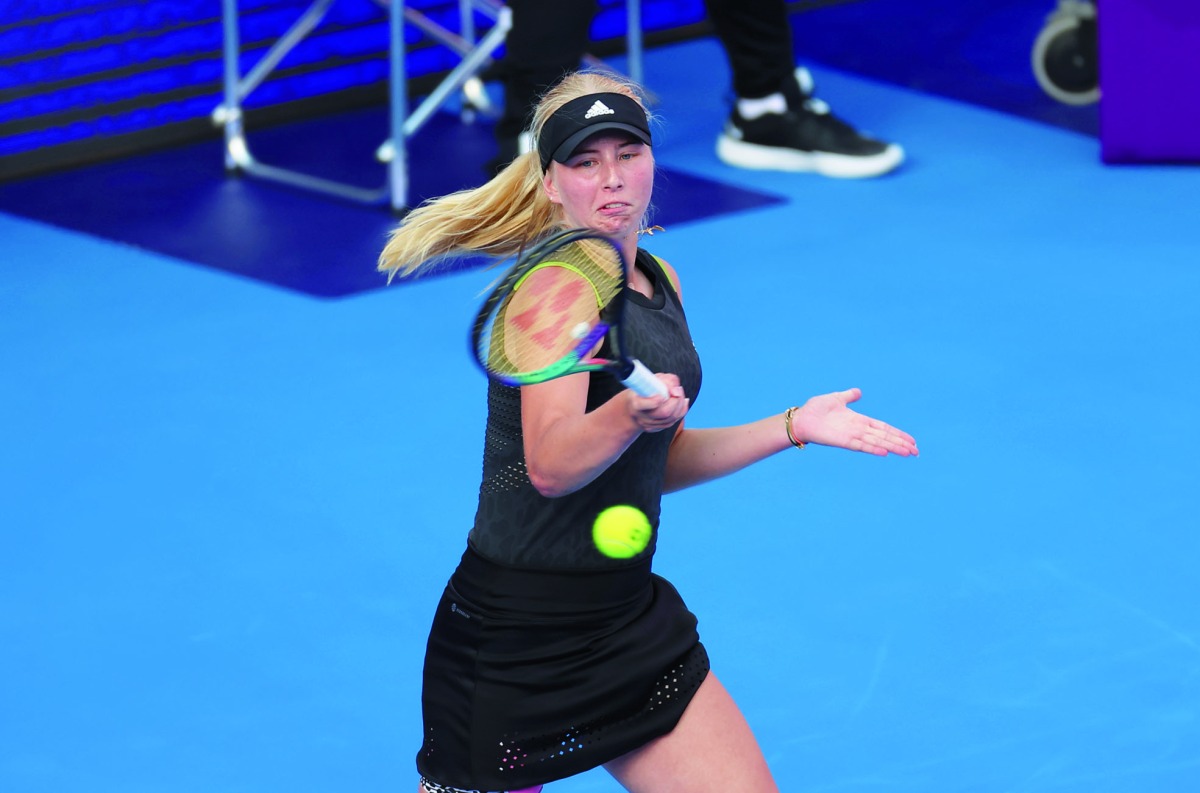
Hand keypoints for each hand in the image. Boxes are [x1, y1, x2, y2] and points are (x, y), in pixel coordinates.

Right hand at [628, 374, 689, 432]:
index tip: (665, 393)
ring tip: (680, 393)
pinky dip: (681, 411)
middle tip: (678, 390)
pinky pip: (672, 422)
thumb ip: (665, 380)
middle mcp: (641, 417)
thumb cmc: (643, 390)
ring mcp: (649, 425)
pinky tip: (682, 402)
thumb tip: (676, 389)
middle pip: (664, 413)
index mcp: (636, 404)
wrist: (633, 406)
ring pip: (671, 419)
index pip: (646, 405)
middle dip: (676, 401)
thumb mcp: (650, 380)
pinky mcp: (655, 428)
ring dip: (680, 405)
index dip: (657, 400)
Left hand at [792, 388, 917, 456]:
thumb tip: (858, 392)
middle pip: (884, 437)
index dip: (897, 434)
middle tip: (917, 452)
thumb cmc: (815, 409)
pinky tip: (884, 452)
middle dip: (901, 444)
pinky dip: (873, 449)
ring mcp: (852, 436)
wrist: (801, 418)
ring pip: (877, 442)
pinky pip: (861, 446)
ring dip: (892, 447)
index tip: (911, 440)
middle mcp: (858, 430)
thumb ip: (848, 396)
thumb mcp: (835, 399)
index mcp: (859, 420)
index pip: (883, 428)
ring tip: (908, 453)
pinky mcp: (843, 441)